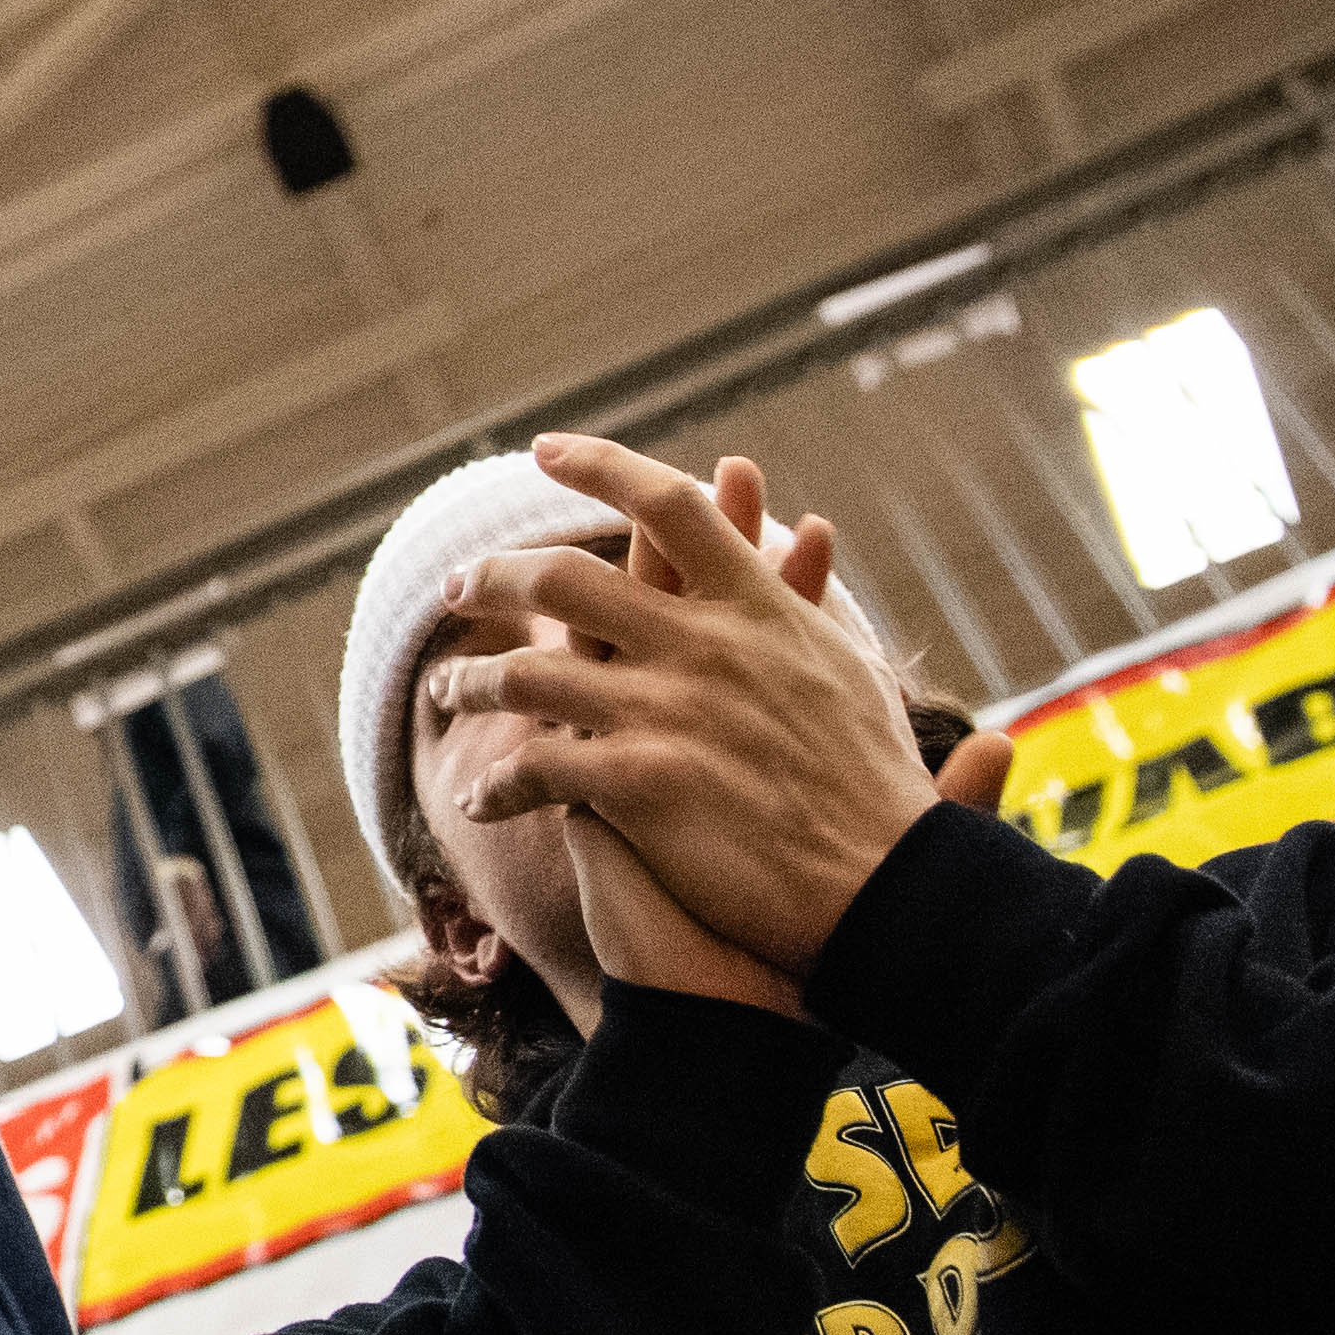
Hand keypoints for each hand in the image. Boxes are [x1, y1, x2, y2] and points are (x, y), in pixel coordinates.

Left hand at [423, 434, 944, 974]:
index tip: (544, 449)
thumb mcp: (850, 669)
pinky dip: (496, 785)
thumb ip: (802, 603)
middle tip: (457, 586)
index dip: (602, 465)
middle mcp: (706, 645)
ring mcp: (668, 711)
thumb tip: (803, 535)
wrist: (888, 885)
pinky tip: (477, 799)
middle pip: (563, 579)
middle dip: (493, 577)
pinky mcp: (642, 782)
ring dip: (471, 684)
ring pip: (525, 675)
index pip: (670, 504)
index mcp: (757, 608)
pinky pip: (536, 768)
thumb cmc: (877, 789)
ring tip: (445, 694)